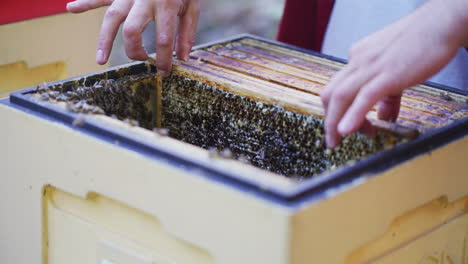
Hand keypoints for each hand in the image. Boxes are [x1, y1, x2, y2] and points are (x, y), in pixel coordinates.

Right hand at [67, 0, 199, 76]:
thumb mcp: (192, 6)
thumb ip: (187, 32)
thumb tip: (183, 58)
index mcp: (167, 4)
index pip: (164, 39)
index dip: (164, 59)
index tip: (164, 72)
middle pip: (132, 30)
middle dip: (135, 51)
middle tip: (142, 61)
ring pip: (111, 17)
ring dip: (104, 40)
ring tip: (99, 60)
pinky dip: (85, 2)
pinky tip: (72, 8)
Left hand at [320, 0, 467, 147]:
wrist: (442, 23)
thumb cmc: (421, 44)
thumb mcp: (397, 71)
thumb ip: (388, 96)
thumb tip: (384, 117)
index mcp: (358, 58)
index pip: (337, 88)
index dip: (337, 111)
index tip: (346, 128)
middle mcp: (358, 60)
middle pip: (331, 94)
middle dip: (329, 120)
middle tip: (334, 140)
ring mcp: (371, 66)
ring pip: (341, 96)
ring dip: (334, 123)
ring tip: (336, 141)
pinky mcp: (388, 73)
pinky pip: (364, 97)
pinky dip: (352, 116)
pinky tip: (346, 131)